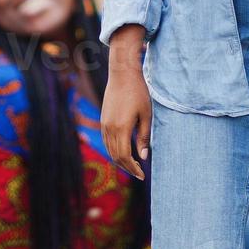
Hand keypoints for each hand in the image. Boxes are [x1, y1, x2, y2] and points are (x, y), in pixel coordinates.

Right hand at [100, 26, 150, 179]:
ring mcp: (104, 124)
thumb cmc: (138, 93)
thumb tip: (143, 156)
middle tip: (139, 173)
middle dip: (127, 167)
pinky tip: (123, 152)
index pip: (124, 156)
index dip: (133, 168)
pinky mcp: (103, 120)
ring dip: (120, 160)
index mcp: (121, 128)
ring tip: (132, 165)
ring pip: (109, 150)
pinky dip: (114, 150)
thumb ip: (144, 137)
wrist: (122, 74)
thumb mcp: (146, 115)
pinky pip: (106, 141)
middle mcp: (109, 128)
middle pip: (115, 156)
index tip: (143, 175)